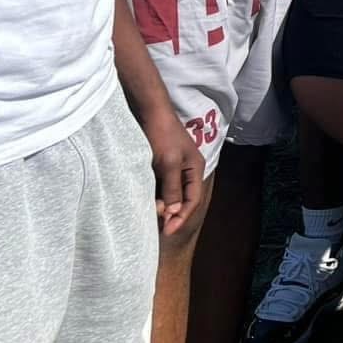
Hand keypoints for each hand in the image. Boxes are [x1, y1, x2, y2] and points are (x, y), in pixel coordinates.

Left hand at [142, 107, 203, 236]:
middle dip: (173, 215)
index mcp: (195, 169)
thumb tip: (174, 212)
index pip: (193, 200)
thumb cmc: (163, 135)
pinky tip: (147, 203)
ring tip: (152, 220)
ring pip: (172, 193)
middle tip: (159, 229)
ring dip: (164, 206)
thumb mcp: (169, 163)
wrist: (150, 112)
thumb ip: (172, 188)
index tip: (167, 231)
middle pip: (184, 198)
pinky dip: (155, 196)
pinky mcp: (162, 164)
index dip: (182, 217)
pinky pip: (161, 185)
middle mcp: (188, 170)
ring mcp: (175, 167)